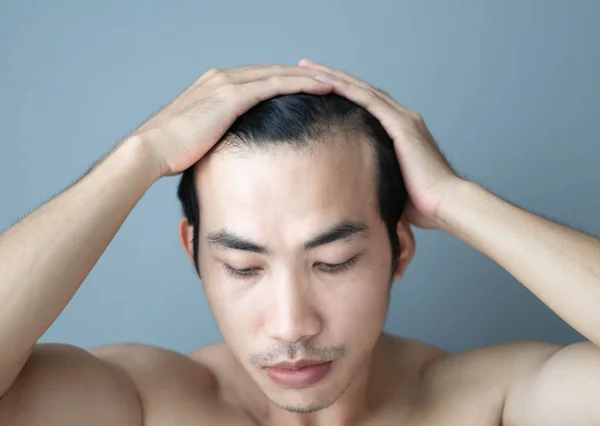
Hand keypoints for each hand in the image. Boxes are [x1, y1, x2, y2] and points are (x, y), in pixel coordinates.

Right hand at [129, 63, 333, 177]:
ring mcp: (228, 84)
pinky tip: (322, 87)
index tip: (305, 89)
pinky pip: (276, 84)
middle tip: (327, 81)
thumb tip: (233, 154)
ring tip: (334, 81)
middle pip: (273, 71)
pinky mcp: (233, 95)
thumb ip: (218, 137)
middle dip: (301, 74)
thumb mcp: (200, 140)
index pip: (258, 79)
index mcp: (215, 87)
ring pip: (279, 73)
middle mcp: (222, 78)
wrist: (151, 150)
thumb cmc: (171, 153)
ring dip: (309, 76)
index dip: (284, 82)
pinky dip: (301, 83)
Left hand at [299, 59, 464, 228]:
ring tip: (307, 67)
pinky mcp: (402, 126)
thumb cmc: (420, 204)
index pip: (364, 105)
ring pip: (362, 90)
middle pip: (361, 91)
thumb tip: (350, 191)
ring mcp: (403, 120)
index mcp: (399, 132)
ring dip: (333, 78)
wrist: (446, 205)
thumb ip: (372, 178)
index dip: (340, 93)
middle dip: (331, 78)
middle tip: (304, 66)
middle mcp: (402, 119)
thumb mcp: (389, 185)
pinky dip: (347, 90)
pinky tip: (327, 83)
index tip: (314, 87)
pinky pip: (369, 102)